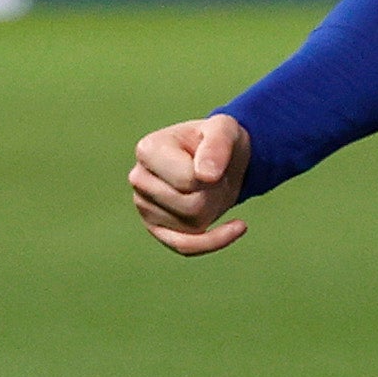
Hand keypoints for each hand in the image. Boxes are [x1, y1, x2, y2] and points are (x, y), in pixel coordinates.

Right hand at [130, 113, 253, 255]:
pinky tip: (238, 227)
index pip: (188, 180)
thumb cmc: (218, 139)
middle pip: (192, 205)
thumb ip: (217, 145)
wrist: (218, 157)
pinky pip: (185, 247)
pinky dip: (214, 241)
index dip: (213, 173)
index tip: (212, 157)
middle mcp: (138, 179)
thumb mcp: (225, 129)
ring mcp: (144, 206)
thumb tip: (206, 176)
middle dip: (215, 192)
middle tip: (215, 173)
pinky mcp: (157, 228)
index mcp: (147, 150)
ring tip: (210, 186)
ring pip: (194, 225)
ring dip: (215, 208)